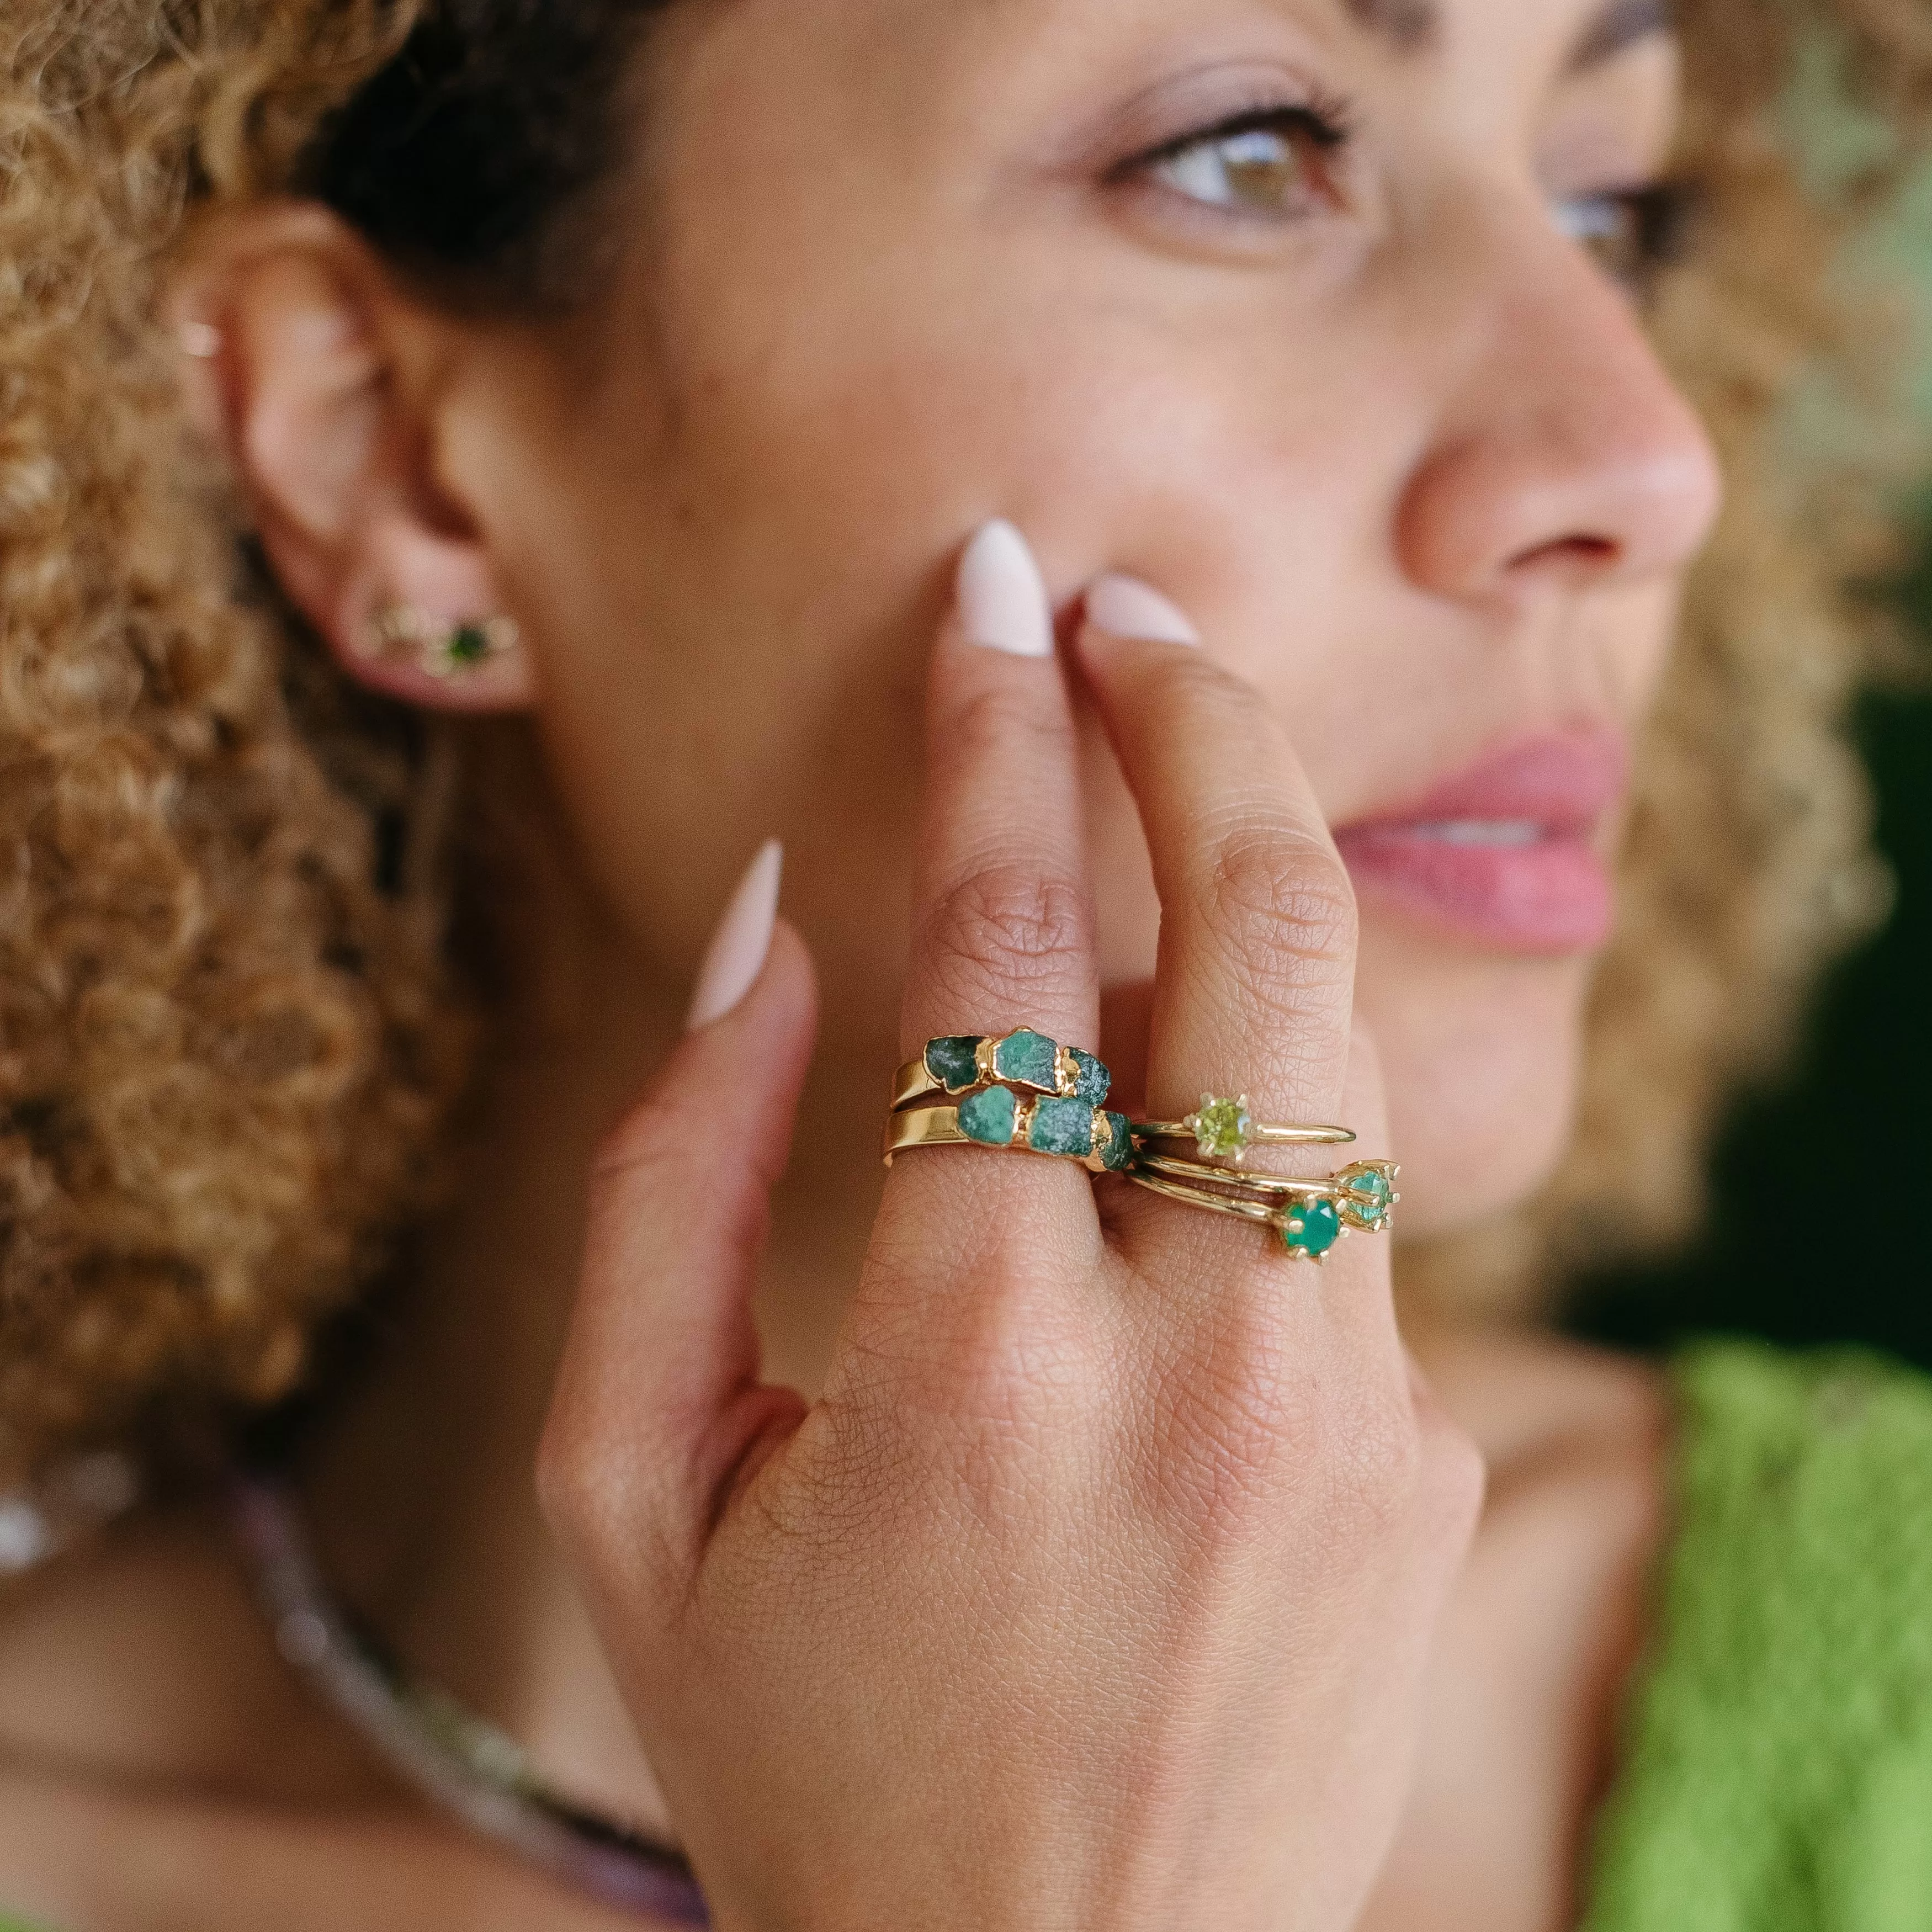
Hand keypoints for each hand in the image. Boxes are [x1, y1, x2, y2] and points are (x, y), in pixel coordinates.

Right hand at [540, 529, 1483, 1931]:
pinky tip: (1169, 1107)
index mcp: (968, 1371)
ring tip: (1177, 759)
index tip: (989, 598)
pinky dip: (1252, 1102)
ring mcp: (1351, 1413)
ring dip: (1259, 867)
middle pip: (1259, 936)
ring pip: (1337, 1043)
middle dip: (1202, 723)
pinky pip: (1340, 1204)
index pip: (998, 962)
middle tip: (1134, 612)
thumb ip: (663, 1184)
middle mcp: (1201, 1369)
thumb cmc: (804, 1755)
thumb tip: (759, 929)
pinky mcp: (1423, 1455)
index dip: (988, 744)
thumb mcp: (631, 1490)